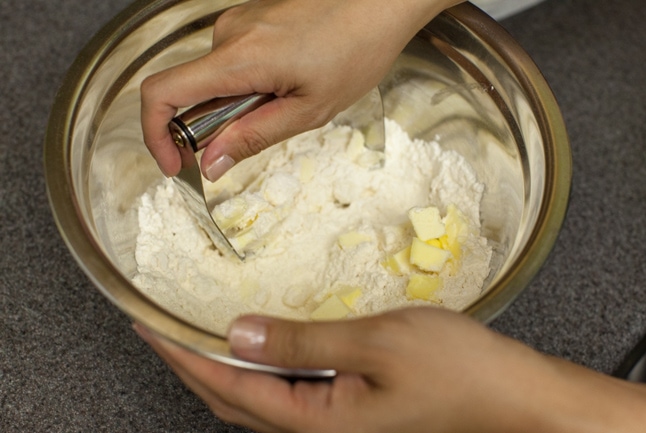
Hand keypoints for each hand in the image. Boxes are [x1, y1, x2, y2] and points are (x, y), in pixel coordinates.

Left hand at [135, 307, 645, 432]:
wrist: (511, 396)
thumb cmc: (455, 369)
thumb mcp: (376, 343)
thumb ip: (303, 340)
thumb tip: (238, 332)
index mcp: (315, 420)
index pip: (228, 385)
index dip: (182, 353)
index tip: (147, 322)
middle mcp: (316, 430)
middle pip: (231, 399)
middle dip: (187, 363)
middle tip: (156, 326)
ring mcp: (333, 423)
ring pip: (255, 398)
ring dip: (217, 366)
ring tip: (190, 334)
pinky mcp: (348, 411)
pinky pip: (284, 390)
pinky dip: (256, 367)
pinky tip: (256, 346)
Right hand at [140, 0, 459, 180]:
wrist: (379, 2)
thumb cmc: (355, 51)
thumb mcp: (308, 110)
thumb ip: (253, 137)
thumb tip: (211, 164)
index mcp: (238, 58)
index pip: (161, 93)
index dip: (155, 135)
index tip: (174, 163)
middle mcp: (227, 35)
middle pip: (187, 91)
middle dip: (209, 126)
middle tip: (254, 135)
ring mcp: (237, 24)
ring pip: (212, 80)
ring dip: (233, 105)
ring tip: (286, 103)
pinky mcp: (249, 21)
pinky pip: (230, 63)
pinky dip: (244, 86)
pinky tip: (286, 84)